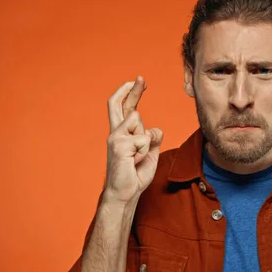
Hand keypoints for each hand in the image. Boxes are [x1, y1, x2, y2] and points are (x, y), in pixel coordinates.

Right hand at [104, 76, 163, 204]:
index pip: (126, 108)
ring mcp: (115, 137)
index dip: (132, 93)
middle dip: (132, 90)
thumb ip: (153, 139)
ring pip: (139, 122)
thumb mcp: (150, 153)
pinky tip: (135, 161)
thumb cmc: (136, 174)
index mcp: (123, 133)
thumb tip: (156, 129)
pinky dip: (145, 151)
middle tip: (141, 79)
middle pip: (121, 104)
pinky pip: (143, 138)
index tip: (140, 82)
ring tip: (138, 156)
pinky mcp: (118, 145)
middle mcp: (116, 132)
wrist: (126, 192)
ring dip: (146, 141)